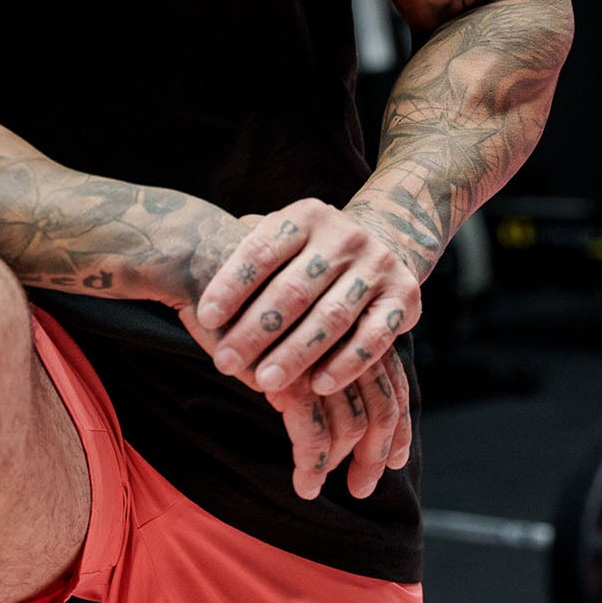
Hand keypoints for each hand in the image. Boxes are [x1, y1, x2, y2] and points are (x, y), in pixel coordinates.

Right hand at [179, 304, 412, 499]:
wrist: (206, 260)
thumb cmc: (247, 289)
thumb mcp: (293, 318)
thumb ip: (320, 346)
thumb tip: (336, 399)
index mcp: (359, 315)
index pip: (393, 379)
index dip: (399, 424)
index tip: (396, 461)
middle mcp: (350, 331)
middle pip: (381, 402)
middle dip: (375, 452)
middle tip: (363, 488)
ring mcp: (321, 350)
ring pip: (348, 421)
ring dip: (334, 462)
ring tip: (314, 488)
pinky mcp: (288, 371)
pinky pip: (310, 427)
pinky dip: (310, 459)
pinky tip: (302, 479)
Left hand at [193, 197, 423, 398]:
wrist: (390, 237)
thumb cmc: (312, 251)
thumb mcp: (284, 237)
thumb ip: (248, 252)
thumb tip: (196, 274)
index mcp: (306, 216)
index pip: (263, 250)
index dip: (232, 284)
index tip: (203, 318)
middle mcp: (345, 235)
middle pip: (295, 288)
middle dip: (257, 329)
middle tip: (225, 362)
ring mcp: (377, 265)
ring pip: (332, 316)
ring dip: (296, 353)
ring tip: (264, 382)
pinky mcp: (405, 297)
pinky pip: (374, 336)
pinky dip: (347, 362)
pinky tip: (320, 386)